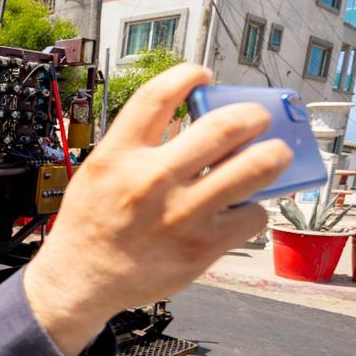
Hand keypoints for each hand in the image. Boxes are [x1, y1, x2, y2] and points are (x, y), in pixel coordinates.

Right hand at [23, 64, 291, 355]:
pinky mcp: (202, 247)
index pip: (159, 95)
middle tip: (257, 118)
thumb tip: (188, 120)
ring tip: (274, 153)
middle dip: (253, 115)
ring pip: (255, 167)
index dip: (187, 75)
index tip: (202, 75)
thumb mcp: (100, 171)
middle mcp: (152, 180)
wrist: (80, 280)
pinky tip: (242, 208)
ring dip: (275, 154)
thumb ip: (138, 145)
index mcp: (119, 156)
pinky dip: (253, 208)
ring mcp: (181, 214)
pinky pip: (252, 216)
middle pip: (225, 125)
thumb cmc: (92, 224)